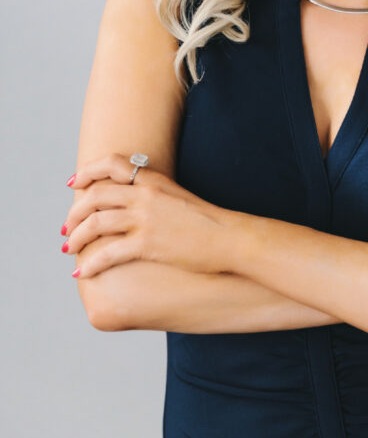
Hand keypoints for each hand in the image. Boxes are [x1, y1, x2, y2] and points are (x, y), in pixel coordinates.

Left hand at [62, 153, 232, 277]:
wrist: (230, 238)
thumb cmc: (208, 223)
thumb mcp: (178, 198)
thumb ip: (154, 196)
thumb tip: (132, 205)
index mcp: (153, 180)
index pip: (110, 164)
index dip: (86, 172)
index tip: (73, 184)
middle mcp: (146, 195)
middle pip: (94, 196)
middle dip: (74, 213)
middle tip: (67, 229)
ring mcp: (146, 218)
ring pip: (95, 222)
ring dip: (76, 238)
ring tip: (68, 249)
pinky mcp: (149, 243)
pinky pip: (108, 252)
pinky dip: (89, 263)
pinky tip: (82, 273)